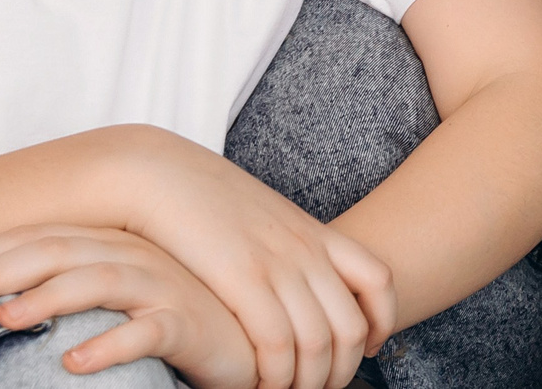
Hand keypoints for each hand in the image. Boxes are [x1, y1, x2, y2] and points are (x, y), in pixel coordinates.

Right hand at [0, 127, 393, 388]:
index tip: (370, 348)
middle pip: (351, 325)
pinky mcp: (241, 279)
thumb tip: (298, 279)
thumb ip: (286, 246)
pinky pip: (278, 342)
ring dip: (309, 381)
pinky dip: (276, 375)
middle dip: (343, 370)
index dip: (382, 321)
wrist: (159, 174)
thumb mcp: (262, 217)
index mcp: (313, 233)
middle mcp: (304, 250)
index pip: (378, 279)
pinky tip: (260, 386)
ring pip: (318, 342)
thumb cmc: (203, 201)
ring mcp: (276, 264)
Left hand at [0, 225, 263, 387]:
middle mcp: (131, 256)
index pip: (35, 238)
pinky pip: (148, 330)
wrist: (238, 338)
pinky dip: (110, 344)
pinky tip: (75, 364)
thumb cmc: (163, 322)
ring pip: (99, 279)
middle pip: (56, 250)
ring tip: (6, 321)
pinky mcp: (187, 323)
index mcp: (105, 244)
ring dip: (49, 298)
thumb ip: (57, 295)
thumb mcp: (103, 304)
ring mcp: (161, 286)